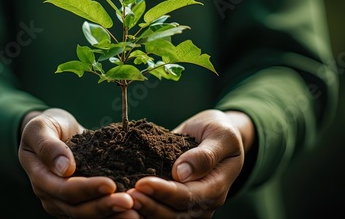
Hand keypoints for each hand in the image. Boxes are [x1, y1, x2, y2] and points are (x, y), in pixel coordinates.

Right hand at [18, 108, 138, 218]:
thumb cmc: (48, 126)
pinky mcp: (80, 203)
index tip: (110, 184)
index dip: (87, 189)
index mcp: (41, 178)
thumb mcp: (40, 128)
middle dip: (104, 207)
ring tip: (136, 213)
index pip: (64, 190)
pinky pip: (96, 214)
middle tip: (129, 202)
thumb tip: (65, 168)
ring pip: (88, 216)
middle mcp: (51, 196)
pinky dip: (113, 214)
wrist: (55, 131)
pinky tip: (135, 211)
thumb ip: (48, 146)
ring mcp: (65, 204)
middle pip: (78, 209)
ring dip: (112, 216)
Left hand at [128, 109, 254, 218]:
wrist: (217, 136)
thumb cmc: (220, 133)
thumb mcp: (221, 136)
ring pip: (165, 218)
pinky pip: (159, 212)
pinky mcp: (175, 204)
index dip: (164, 192)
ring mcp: (190, 207)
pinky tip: (125, 202)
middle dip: (149, 206)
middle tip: (127, 195)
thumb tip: (182, 172)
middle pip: (174, 214)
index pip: (188, 196)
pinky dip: (143, 210)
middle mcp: (204, 203)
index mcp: (216, 187)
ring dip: (143, 211)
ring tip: (124, 201)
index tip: (142, 183)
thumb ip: (205, 155)